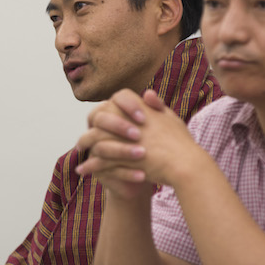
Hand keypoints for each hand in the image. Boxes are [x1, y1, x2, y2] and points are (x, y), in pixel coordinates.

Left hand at [76, 89, 197, 188]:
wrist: (186, 165)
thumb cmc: (181, 143)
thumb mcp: (171, 118)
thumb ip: (157, 106)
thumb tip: (146, 93)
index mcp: (140, 109)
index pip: (116, 100)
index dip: (108, 108)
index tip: (102, 117)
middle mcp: (128, 122)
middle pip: (99, 118)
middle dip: (90, 126)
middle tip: (84, 136)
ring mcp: (123, 140)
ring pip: (95, 139)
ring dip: (84, 145)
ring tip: (79, 151)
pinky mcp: (121, 160)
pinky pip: (98, 161)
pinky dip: (89, 166)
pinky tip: (82, 170)